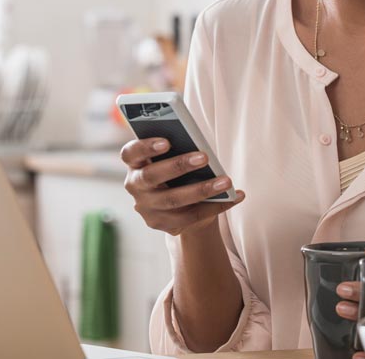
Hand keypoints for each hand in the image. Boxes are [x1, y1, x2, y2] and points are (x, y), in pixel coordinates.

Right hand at [121, 137, 244, 235]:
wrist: (178, 202)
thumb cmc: (176, 168)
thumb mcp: (173, 156)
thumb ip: (179, 149)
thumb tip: (200, 149)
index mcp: (134, 162)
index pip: (131, 153)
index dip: (145, 147)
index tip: (167, 141)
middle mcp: (135, 185)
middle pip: (152, 176)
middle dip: (178, 166)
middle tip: (204, 157)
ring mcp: (146, 207)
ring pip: (173, 200)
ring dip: (201, 190)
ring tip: (226, 181)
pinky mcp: (161, 223)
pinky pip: (189, 217)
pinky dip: (215, 207)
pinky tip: (234, 197)